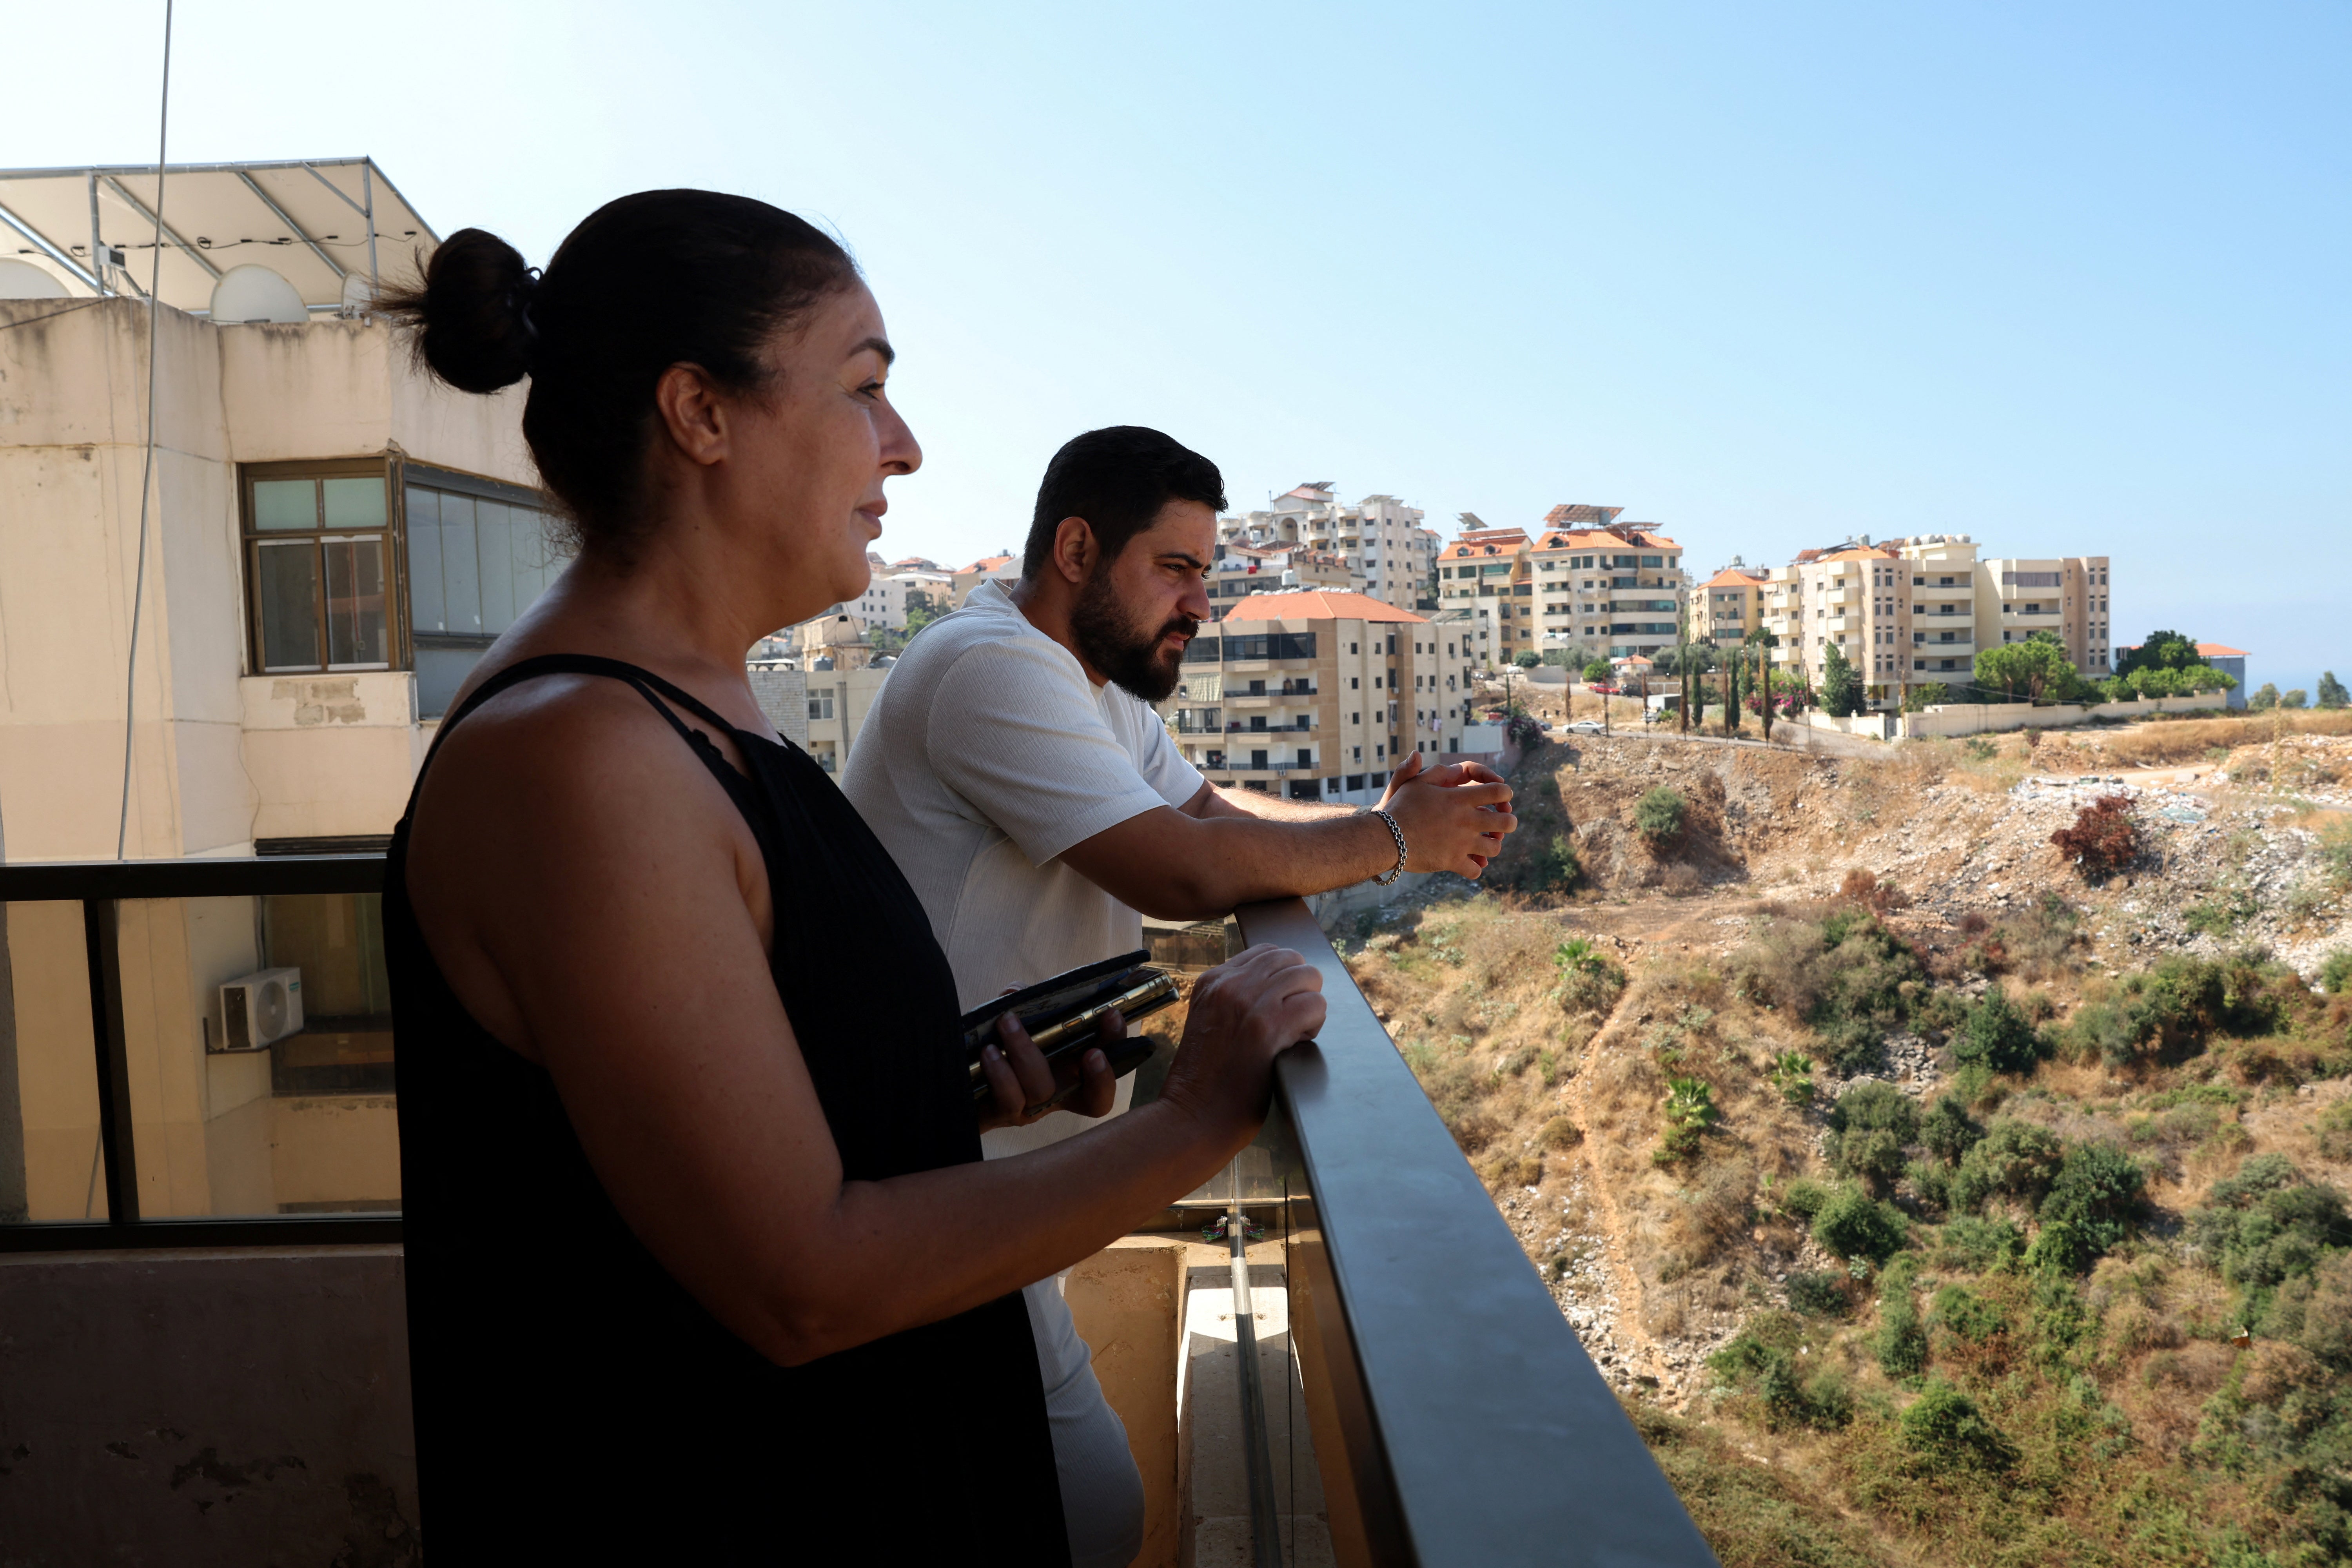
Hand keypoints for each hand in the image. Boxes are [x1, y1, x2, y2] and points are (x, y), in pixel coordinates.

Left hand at [976, 1006, 1119, 1131]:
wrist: (958, 1078)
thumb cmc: (998, 1046)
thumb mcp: (1016, 1020)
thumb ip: (1023, 1002)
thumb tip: (1016, 992)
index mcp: (1072, 1070)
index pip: (1110, 1063)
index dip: (1117, 1044)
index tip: (1111, 1014)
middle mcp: (1058, 1094)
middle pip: (1095, 1100)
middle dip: (1099, 1075)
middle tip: (1092, 1052)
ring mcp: (1032, 1109)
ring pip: (1042, 1089)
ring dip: (1027, 1052)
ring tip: (1007, 1023)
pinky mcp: (1002, 1114)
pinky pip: (1009, 1099)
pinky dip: (1001, 1072)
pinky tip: (989, 1051)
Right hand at [1157, 944, 1325, 1138]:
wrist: (1191, 1116)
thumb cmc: (1204, 1080)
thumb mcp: (1209, 1021)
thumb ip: (1234, 999)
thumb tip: (1279, 989)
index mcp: (1213, 980)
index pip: (1266, 952)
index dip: (1283, 977)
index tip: (1279, 1005)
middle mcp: (1230, 984)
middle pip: (1290, 958)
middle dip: (1300, 988)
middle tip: (1291, 1019)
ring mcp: (1249, 1002)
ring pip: (1307, 976)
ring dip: (1310, 1005)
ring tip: (1294, 1032)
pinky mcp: (1268, 1026)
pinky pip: (1314, 1004)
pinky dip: (1315, 1025)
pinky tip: (1296, 1044)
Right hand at [1377, 752, 1516, 877]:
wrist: (1385, 837)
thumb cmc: (1399, 807)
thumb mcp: (1417, 783)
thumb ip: (1439, 772)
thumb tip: (1456, 767)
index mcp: (1459, 799)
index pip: (1498, 791)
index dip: (1506, 793)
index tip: (1503, 797)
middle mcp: (1465, 821)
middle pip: (1506, 822)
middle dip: (1509, 822)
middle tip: (1503, 824)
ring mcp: (1461, 843)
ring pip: (1495, 848)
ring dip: (1492, 845)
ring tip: (1485, 844)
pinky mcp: (1452, 862)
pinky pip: (1475, 870)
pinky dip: (1475, 867)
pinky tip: (1469, 863)